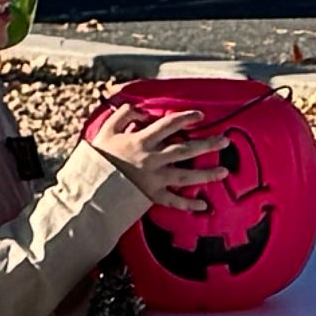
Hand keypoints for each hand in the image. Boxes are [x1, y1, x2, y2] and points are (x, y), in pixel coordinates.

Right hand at [83, 102, 237, 209]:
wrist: (90, 187)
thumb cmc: (99, 157)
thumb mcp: (107, 129)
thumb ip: (125, 114)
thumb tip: (142, 110)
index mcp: (142, 140)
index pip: (169, 124)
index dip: (186, 117)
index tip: (200, 115)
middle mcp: (152, 159)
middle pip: (186, 150)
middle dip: (208, 144)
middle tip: (226, 141)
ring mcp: (154, 179)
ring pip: (186, 176)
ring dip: (207, 174)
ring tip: (224, 171)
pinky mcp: (152, 196)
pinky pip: (173, 201)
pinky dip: (189, 204)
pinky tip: (204, 206)